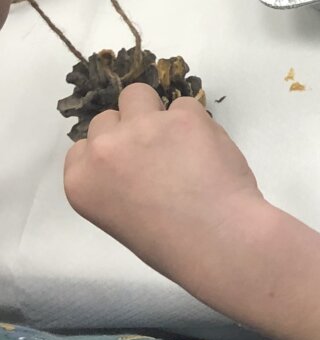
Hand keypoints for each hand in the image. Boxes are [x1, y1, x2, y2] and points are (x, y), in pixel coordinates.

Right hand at [64, 86, 269, 289]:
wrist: (217, 240)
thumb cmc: (174, 244)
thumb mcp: (123, 217)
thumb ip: (118, 182)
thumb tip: (138, 159)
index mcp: (82, 182)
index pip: (84, 147)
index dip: (112, 152)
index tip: (132, 166)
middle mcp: (104, 150)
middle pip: (108, 118)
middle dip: (131, 130)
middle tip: (160, 156)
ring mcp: (141, 128)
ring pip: (139, 95)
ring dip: (157, 113)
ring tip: (181, 142)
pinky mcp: (181, 117)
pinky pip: (186, 105)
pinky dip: (197, 123)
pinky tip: (207, 151)